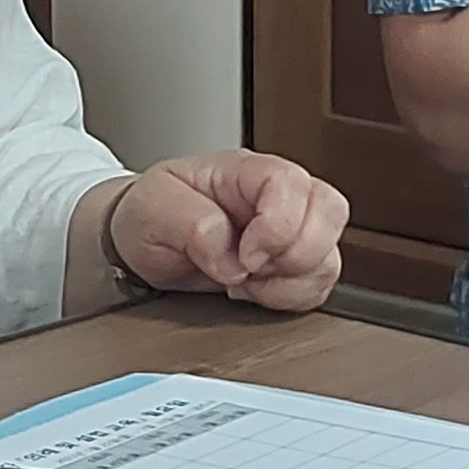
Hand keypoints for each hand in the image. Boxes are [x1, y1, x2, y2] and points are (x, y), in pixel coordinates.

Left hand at [112, 151, 350, 311]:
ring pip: (328, 254)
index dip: (277, 226)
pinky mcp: (292, 264)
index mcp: (244, 171)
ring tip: (247, 281)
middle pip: (329, 211)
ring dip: (290, 280)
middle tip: (249, 268)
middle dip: (294, 254)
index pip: (290, 183)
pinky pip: (318, 283)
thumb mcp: (151, 209)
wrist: (139, 244)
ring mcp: (290, 229)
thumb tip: (230, 256)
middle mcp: (277, 195)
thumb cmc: (150, 216)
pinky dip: (291, 297)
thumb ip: (190, 224)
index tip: (245, 256)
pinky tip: (256, 291)